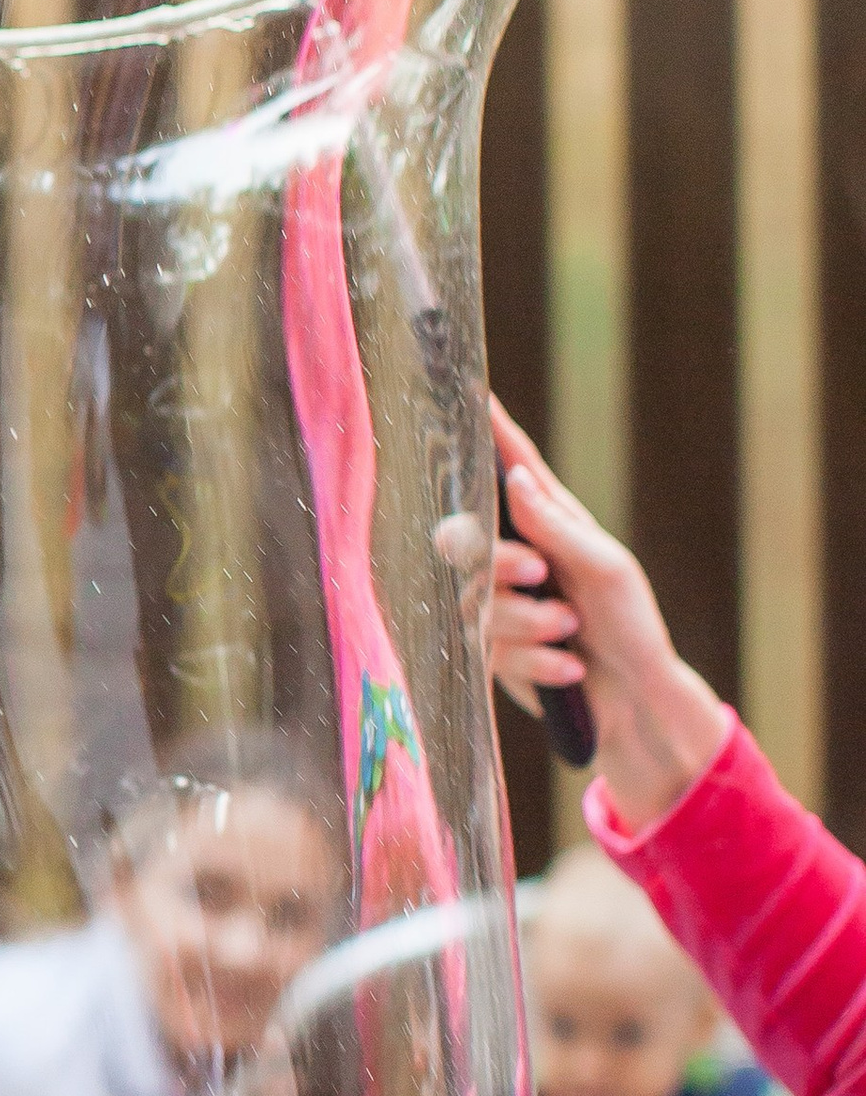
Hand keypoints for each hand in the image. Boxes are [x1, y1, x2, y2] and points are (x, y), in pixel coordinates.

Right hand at [489, 400, 729, 829]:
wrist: (631, 704)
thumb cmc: (632, 628)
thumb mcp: (606, 571)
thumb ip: (557, 528)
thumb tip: (513, 480)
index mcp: (551, 524)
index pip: (512, 467)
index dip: (490, 431)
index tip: (470, 391)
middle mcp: (517, 557)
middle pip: (462, 539)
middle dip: (498, 563)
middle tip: (538, 575)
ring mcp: (501, 604)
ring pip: (477, 603)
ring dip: (530, 624)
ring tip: (572, 634)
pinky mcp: (493, 650)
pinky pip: (487, 649)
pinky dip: (533, 661)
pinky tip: (566, 669)